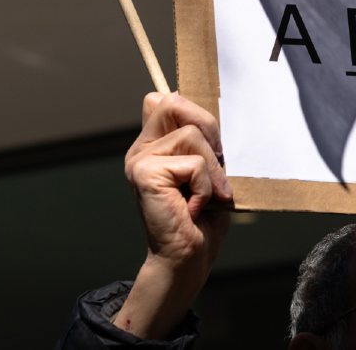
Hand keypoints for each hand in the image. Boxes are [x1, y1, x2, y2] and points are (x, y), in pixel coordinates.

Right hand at [112, 92, 233, 338]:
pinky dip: (206, 186)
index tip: (211, 140)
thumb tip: (190, 100)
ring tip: (207, 194)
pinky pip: (194, 163)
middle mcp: (141, 148)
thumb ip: (198, 138)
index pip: (164, 99)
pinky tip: (194, 207)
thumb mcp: (207, 169)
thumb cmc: (203, 216)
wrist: (188, 257)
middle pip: (175, 103)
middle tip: (216, 165)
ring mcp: (139, 159)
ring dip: (212, 169)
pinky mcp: (145, 173)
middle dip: (208, 129)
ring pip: (192, 135)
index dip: (192, 109)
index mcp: (154, 144)